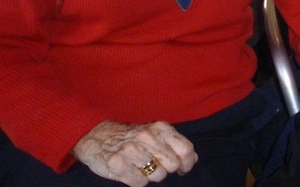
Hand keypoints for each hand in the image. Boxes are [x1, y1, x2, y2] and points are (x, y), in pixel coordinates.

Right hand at [73, 120, 196, 185]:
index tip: (183, 169)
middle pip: (172, 165)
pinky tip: (130, 171)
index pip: (185, 149)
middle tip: (155, 165)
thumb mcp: (155, 133)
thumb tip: (193, 158)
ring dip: (151, 176)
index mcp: (160, 128)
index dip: (187, 163)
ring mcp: (131, 150)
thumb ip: (174, 144)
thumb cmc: (131, 136)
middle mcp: (147, 137)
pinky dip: (137, 181)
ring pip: (157, 176)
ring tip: (140, 166)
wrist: (97, 135)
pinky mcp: (117, 163)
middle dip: (166, 169)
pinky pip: (139, 183)